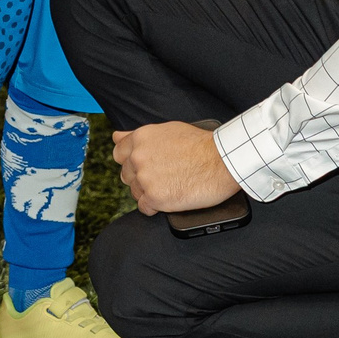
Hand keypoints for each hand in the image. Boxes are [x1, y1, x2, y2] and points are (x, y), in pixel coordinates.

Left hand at [113, 121, 239, 214]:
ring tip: (169, 187)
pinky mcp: (155, 198)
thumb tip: (116, 136)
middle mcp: (138, 158)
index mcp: (140, 139)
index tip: (141, 166)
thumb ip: (138, 135)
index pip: (118, 154)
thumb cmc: (201, 145)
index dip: (130, 161)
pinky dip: (155, 207)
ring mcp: (145, 178)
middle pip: (126, 175)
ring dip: (148, 192)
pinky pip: (144, 208)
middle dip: (140, 177)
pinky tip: (168, 200)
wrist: (222, 161)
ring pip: (135, 192)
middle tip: (161, 177)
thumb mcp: (167, 129)